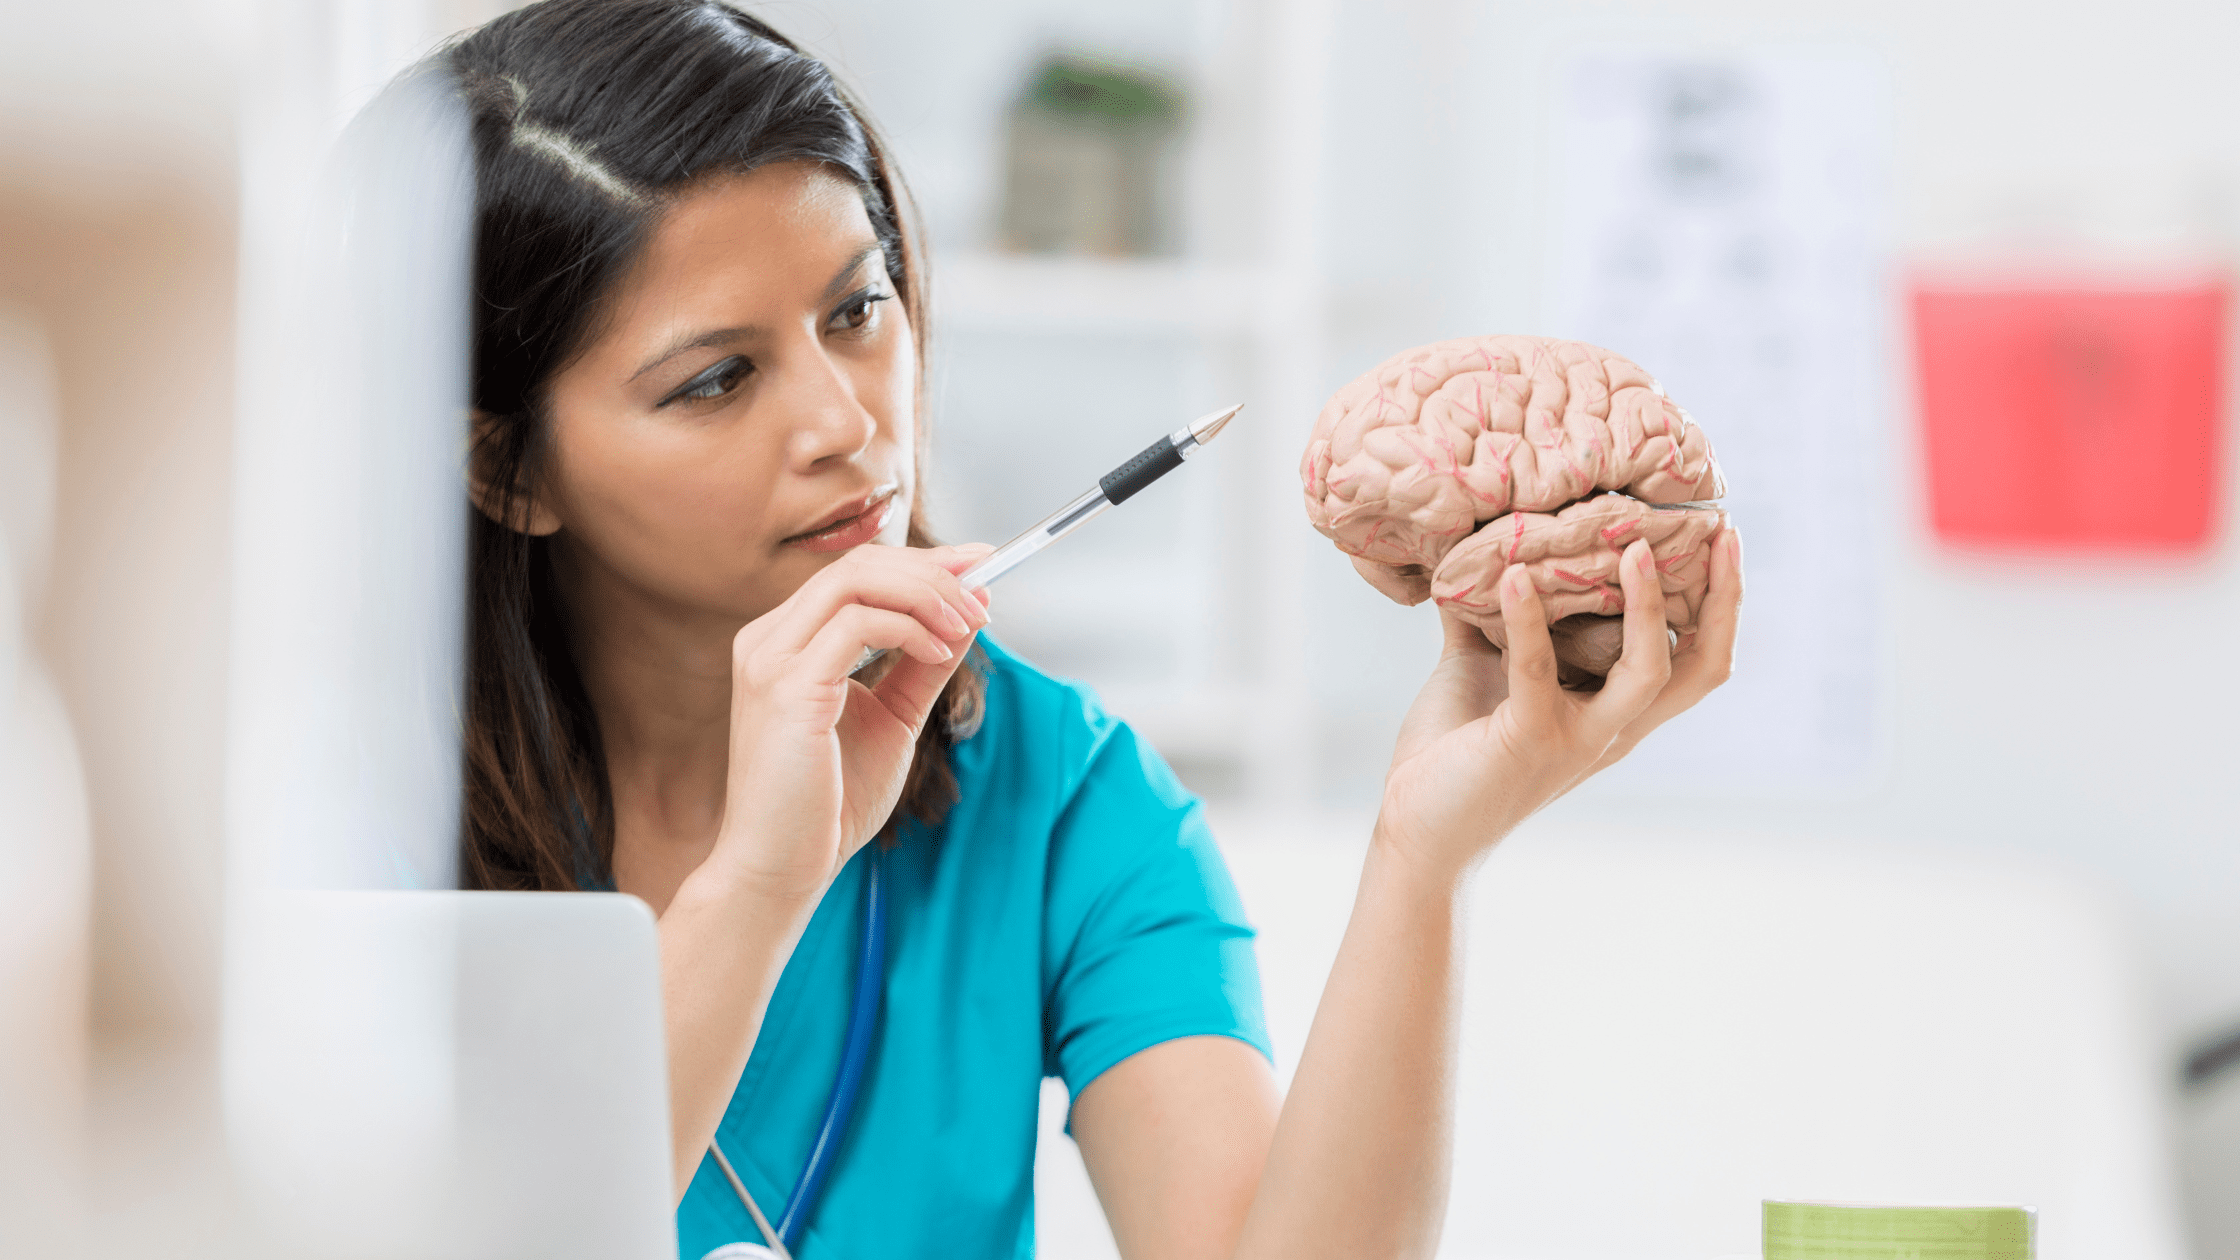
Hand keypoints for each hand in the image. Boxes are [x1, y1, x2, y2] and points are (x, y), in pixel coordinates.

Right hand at [706, 543, 991, 902]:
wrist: (783, 868)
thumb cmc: (828, 803)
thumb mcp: (893, 718)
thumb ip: (925, 664)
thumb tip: (971, 613)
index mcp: (785, 641)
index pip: (856, 572)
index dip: (923, 561)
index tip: (979, 564)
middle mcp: (768, 639)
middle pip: (858, 564)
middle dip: (932, 570)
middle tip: (984, 593)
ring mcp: (770, 658)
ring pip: (856, 579)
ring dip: (927, 594)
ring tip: (970, 624)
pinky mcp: (785, 686)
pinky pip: (857, 624)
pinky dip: (909, 628)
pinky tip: (939, 651)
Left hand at [1374, 528, 1743, 880]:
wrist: (1415, 826)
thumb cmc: (1452, 751)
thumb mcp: (1482, 667)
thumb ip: (1492, 613)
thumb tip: (1481, 547)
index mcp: (1615, 712)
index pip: (1695, 659)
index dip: (1721, 602)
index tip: (1721, 536)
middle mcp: (1613, 728)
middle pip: (1703, 667)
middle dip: (1724, 598)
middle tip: (1724, 534)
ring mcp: (1579, 737)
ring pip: (1649, 669)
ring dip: (1646, 603)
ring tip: (1633, 546)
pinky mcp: (1532, 738)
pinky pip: (1537, 667)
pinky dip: (1526, 615)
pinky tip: (1509, 575)